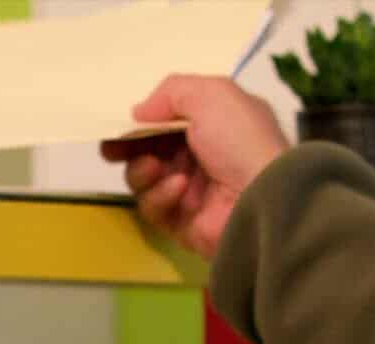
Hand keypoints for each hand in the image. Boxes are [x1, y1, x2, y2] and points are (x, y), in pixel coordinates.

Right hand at [101, 75, 289, 258]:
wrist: (262, 199)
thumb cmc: (240, 140)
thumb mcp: (212, 95)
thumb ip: (172, 91)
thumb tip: (140, 111)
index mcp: (214, 125)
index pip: (168, 120)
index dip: (142, 122)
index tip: (118, 125)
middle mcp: (201, 157)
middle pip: (148, 150)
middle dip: (128, 148)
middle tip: (112, 150)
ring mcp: (190, 191)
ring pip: (143, 179)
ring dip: (143, 170)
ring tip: (156, 168)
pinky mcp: (180, 222)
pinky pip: (153, 207)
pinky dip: (161, 195)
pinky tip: (179, 188)